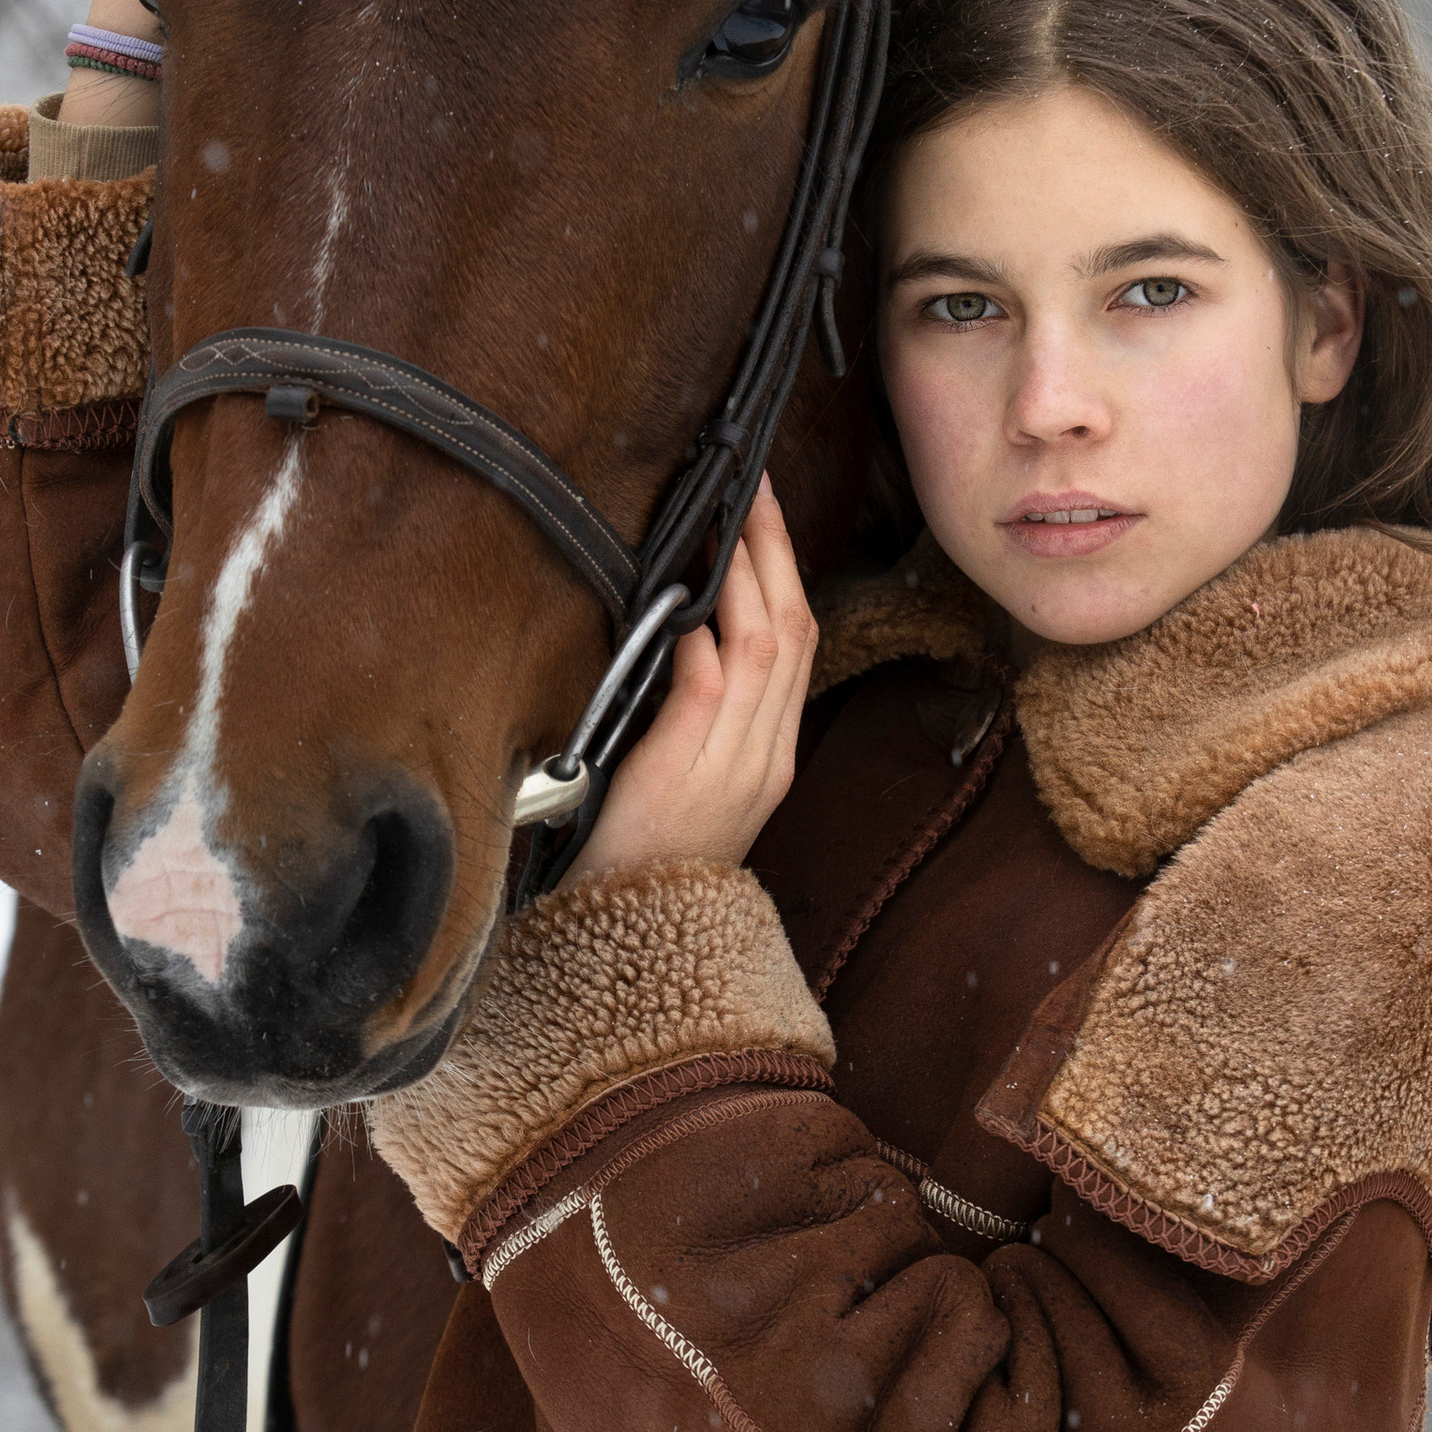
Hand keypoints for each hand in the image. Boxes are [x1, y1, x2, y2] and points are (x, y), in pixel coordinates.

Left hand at [568, 480, 817, 881]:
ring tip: (730, 516)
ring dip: (747, 573)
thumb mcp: (692, 784)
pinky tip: (691, 602)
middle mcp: (765, 757)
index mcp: (769, 757)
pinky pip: (708, 690)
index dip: (786, 574)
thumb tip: (684, 634)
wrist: (635, 943)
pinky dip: (704, 638)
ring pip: (762, 648)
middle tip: (757, 488)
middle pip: (792, 632)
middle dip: (776, 552)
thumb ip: (701, 717)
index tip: (766, 513)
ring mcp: (734, 767)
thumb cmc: (648, 860)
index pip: (796, 645)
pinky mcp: (688, 774)